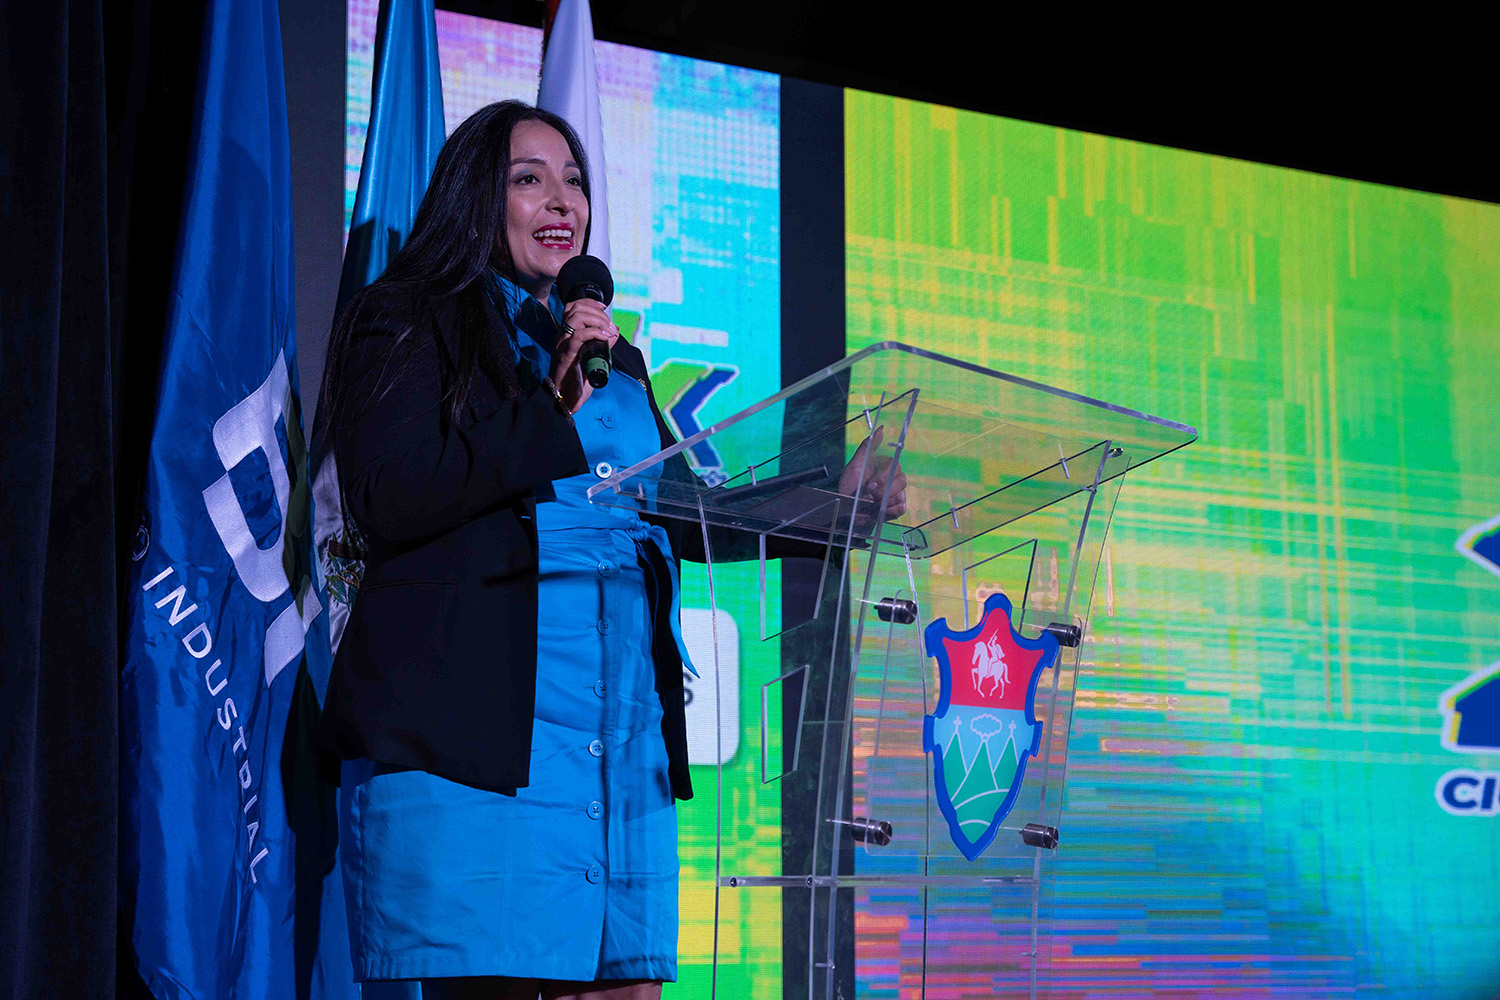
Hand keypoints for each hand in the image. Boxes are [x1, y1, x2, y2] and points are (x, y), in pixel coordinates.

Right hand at [550, 298, 618, 412]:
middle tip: (610, 325)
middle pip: (576, 308)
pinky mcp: (566, 355)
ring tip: (608, 330)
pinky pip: (579, 336)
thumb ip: (602, 346)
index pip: (572, 307)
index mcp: (566, 336)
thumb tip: (614, 334)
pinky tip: (605, 337)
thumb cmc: (576, 382)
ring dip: (597, 319)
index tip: (603, 307)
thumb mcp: (592, 359)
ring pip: (576, 317)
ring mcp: (562, 344)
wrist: (565, 400)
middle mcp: (562, 337)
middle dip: (597, 311)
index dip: (589, 302)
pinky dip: (594, 332)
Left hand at [838, 425, 907, 519]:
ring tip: (871, 504)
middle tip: (869, 497)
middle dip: (883, 491)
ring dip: (884, 502)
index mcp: (884, 466)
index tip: (871, 484)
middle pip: (901, 480)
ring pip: (901, 495)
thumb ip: (867, 447)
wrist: (845, 511)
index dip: (883, 476)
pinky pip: (901, 508)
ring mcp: (896, 493)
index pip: (895, 465)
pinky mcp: (897, 507)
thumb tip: (881, 428)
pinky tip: (878, 510)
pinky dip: (888, 511)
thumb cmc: (849, 487)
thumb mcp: (854, 465)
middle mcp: (893, 477)